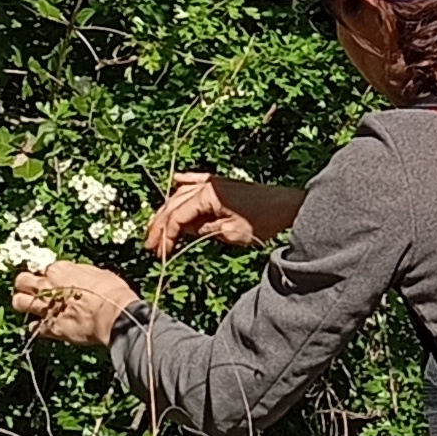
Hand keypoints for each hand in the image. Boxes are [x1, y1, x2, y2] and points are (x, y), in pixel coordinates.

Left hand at [13, 257, 139, 347]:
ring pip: (19, 302)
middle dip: (24, 285)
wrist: (113, 314)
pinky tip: (45, 327)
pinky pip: (32, 327)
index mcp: (59, 269)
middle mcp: (47, 286)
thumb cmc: (111, 291)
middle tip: (31, 290)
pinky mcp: (49, 328)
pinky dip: (37, 327)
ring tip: (31, 307)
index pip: (41, 268)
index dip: (46, 274)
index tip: (51, 279)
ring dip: (23, 304)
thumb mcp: (98, 273)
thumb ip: (81, 275)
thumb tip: (80, 278)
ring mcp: (45, 307)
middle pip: (21, 281)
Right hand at [145, 170, 301, 258]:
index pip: (177, 216)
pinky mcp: (223, 186)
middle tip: (150, 246)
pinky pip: (198, 182)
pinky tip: (174, 181)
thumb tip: (185, 231)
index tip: (160, 253)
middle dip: (160, 226)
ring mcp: (214, 184)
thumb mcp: (231, 233)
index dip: (166, 236)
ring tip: (156, 228)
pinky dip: (185, 183)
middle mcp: (207, 186)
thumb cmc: (263, 221)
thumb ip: (204, 231)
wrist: (287, 207)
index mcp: (207, 195)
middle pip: (174, 205)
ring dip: (168, 211)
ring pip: (182, 195)